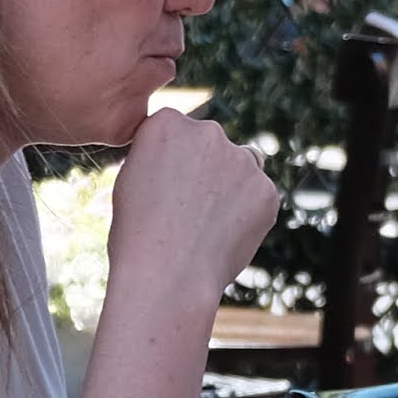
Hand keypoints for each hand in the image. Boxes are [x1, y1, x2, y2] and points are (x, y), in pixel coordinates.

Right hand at [101, 107, 277, 313]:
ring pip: (241, 167)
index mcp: (167, 122)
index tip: (165, 188)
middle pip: (211, 144)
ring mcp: (241, 159)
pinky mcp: (266, 190)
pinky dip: (248, 213)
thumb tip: (182, 156)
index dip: (172, 163)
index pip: (177, 132)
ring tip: (207, 224)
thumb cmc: (136, 233)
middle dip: (205, 169)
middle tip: (188, 210)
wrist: (166, 274)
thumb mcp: (131, 179)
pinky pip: (259, 196)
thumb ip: (160, 156)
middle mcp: (207, 131)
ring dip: (231, 185)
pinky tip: (225, 236)